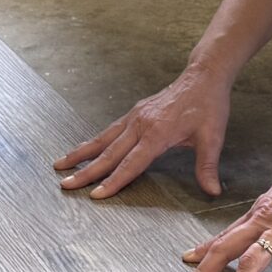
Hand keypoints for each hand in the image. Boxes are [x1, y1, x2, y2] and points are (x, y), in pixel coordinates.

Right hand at [53, 67, 232, 198]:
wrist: (203, 76)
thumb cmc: (208, 106)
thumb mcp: (213, 137)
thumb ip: (207, 166)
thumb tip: (213, 192)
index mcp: (157, 133)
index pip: (131, 163)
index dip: (114, 181)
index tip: (95, 195)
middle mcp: (140, 124)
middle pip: (109, 153)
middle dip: (85, 171)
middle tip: (65, 185)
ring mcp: (135, 117)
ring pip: (102, 139)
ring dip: (80, 153)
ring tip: (59, 165)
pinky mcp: (134, 113)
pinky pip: (109, 130)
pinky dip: (94, 142)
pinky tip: (84, 149)